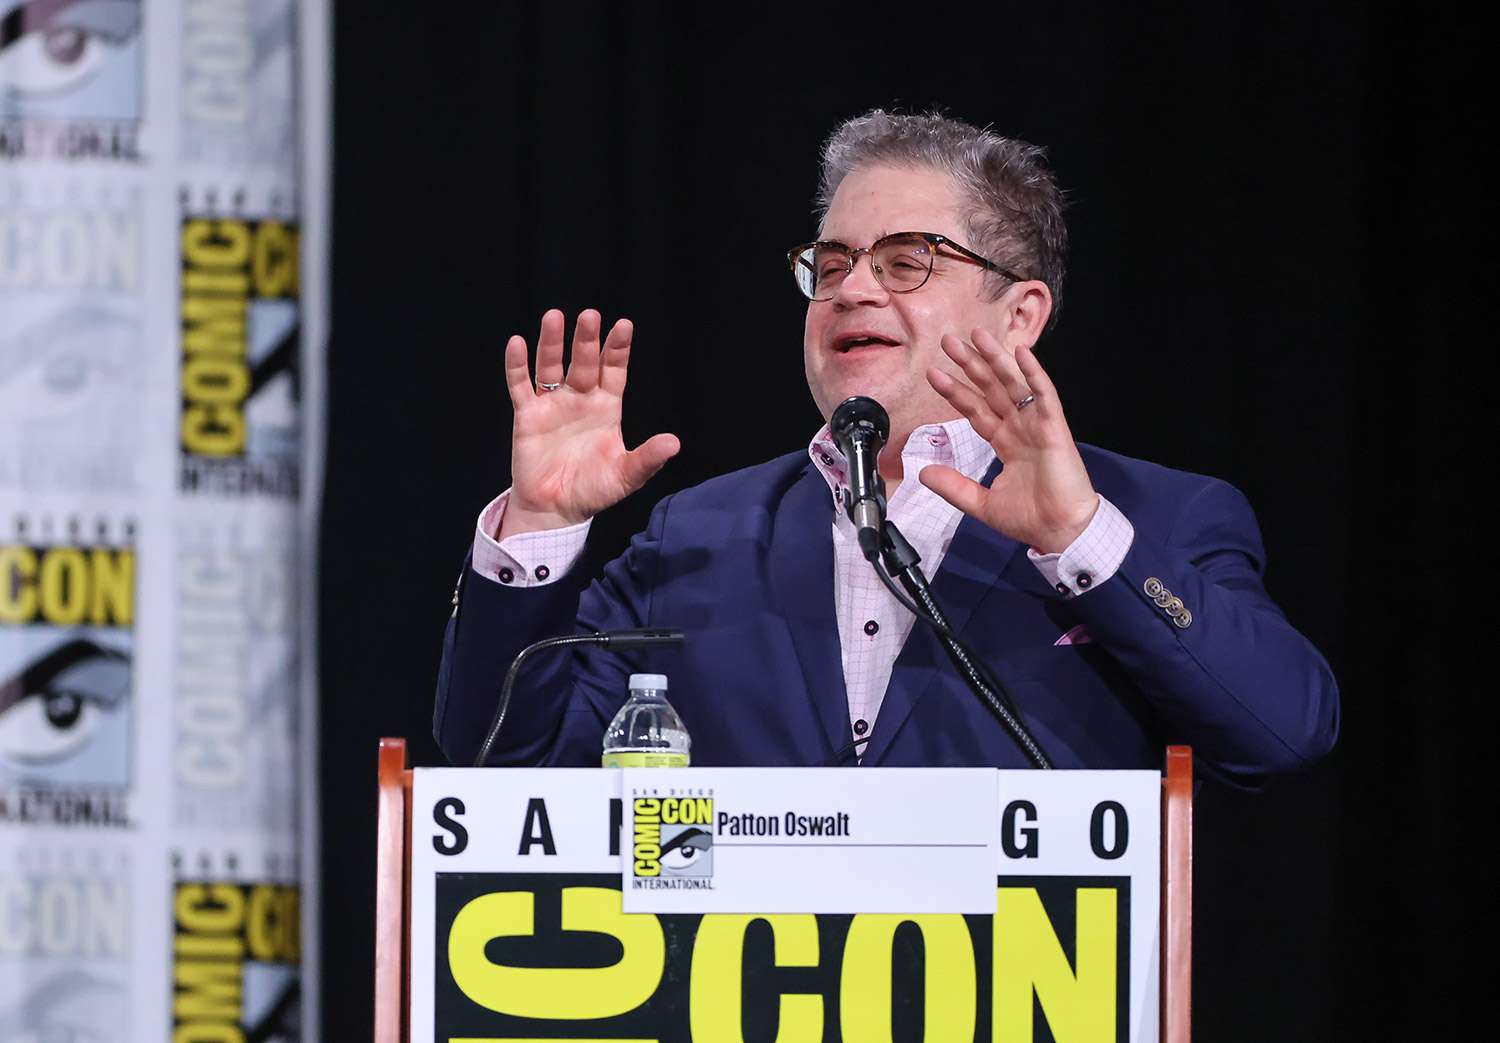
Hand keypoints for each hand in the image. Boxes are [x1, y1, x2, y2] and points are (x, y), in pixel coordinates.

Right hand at [500, 309, 679, 537]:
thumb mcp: (625, 476)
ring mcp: (553, 404)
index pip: (614, 371)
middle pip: (584, 363)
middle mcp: (580, 399)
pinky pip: (521, 386)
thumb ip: (647, 459)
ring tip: (554, 317)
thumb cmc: (593, 490)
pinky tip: (516, 343)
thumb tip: (675, 443)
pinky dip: (518, 366)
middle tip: (590, 316)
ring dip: (551, 343)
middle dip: (586, 340)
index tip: (623, 326)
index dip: (617, 350)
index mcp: (606, 408)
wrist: (555, 510)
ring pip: (551, 366)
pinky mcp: (528, 416)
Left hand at [919, 329, 1096, 553]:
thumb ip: (954, 487)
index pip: (976, 410)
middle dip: (970, 365)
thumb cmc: (1030, 518)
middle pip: (991, 389)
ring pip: (1014, 385)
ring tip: (978, 335)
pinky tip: (1022, 354)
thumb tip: (924, 473)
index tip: (933, 373)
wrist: (1061, 532)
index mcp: (1006, 442)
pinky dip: (1035, 374)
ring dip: (997, 359)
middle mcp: (1020, 429)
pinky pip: (1045, 396)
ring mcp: (1038, 426)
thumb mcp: (982, 503)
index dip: (955, 391)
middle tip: (949, 341)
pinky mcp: (1055, 430)